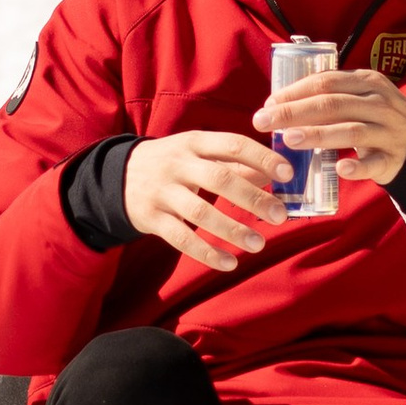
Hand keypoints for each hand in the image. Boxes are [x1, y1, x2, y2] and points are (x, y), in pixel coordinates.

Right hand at [124, 131, 284, 273]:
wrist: (117, 176)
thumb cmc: (172, 163)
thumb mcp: (197, 152)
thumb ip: (234, 162)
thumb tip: (274, 173)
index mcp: (194, 142)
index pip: (233, 144)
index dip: (262, 158)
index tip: (288, 173)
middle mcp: (178, 164)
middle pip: (219, 178)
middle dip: (253, 198)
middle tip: (280, 216)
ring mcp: (163, 191)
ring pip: (200, 212)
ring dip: (232, 229)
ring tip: (258, 244)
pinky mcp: (152, 218)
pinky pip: (181, 238)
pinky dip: (206, 253)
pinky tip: (229, 263)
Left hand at [254, 65, 405, 190]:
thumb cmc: (376, 117)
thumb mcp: (360, 97)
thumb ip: (329, 96)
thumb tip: (278, 105)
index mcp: (367, 82)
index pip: (326, 82)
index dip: (295, 91)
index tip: (268, 104)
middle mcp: (379, 103)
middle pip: (332, 104)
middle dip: (294, 112)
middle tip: (264, 121)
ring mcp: (388, 131)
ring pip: (351, 130)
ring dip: (318, 134)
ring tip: (288, 139)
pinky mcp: (393, 158)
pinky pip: (374, 163)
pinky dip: (357, 166)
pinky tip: (339, 169)